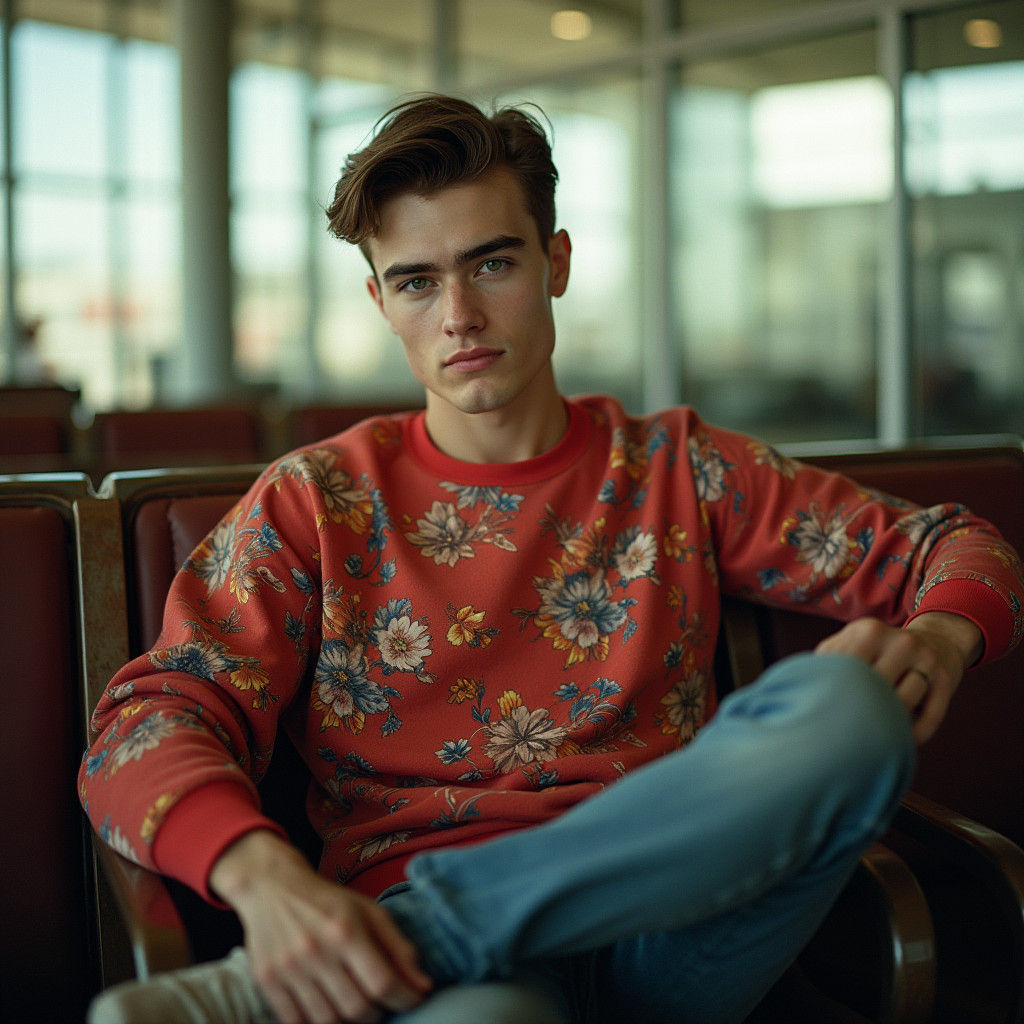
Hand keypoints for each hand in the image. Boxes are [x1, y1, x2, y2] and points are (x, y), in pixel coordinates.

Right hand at [210, 830, 432, 1023]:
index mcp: (346, 930)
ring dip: (350, 1021)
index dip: (405, 998)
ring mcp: (288, 969)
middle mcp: (316, 951)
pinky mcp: (266, 981)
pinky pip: (295, 1022)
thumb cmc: (327, 900)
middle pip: (357, 1008)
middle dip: (378, 1013)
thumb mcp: (368, 911)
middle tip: (381, 1003)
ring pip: (328, 1020)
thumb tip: (423, 985)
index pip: (382, 982)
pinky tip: (329, 1011)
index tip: (414, 999)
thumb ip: (398, 947)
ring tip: (356, 1007)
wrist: (272, 887)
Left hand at [815, 611, 981, 743]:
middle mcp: (900, 641)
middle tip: (846, 733)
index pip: (847, 666)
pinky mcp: (947, 679)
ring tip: (872, 737)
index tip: (825, 716)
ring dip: (888, 723)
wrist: (935, 640)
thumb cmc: (878, 651)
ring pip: (903, 701)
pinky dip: (915, 733)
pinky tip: (902, 739)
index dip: (836, 694)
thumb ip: (828, 660)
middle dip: (860, 710)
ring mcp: (927, 659)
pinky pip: (931, 715)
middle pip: (875, 686)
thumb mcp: (852, 643)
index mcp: (868, 632)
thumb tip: (796, 687)